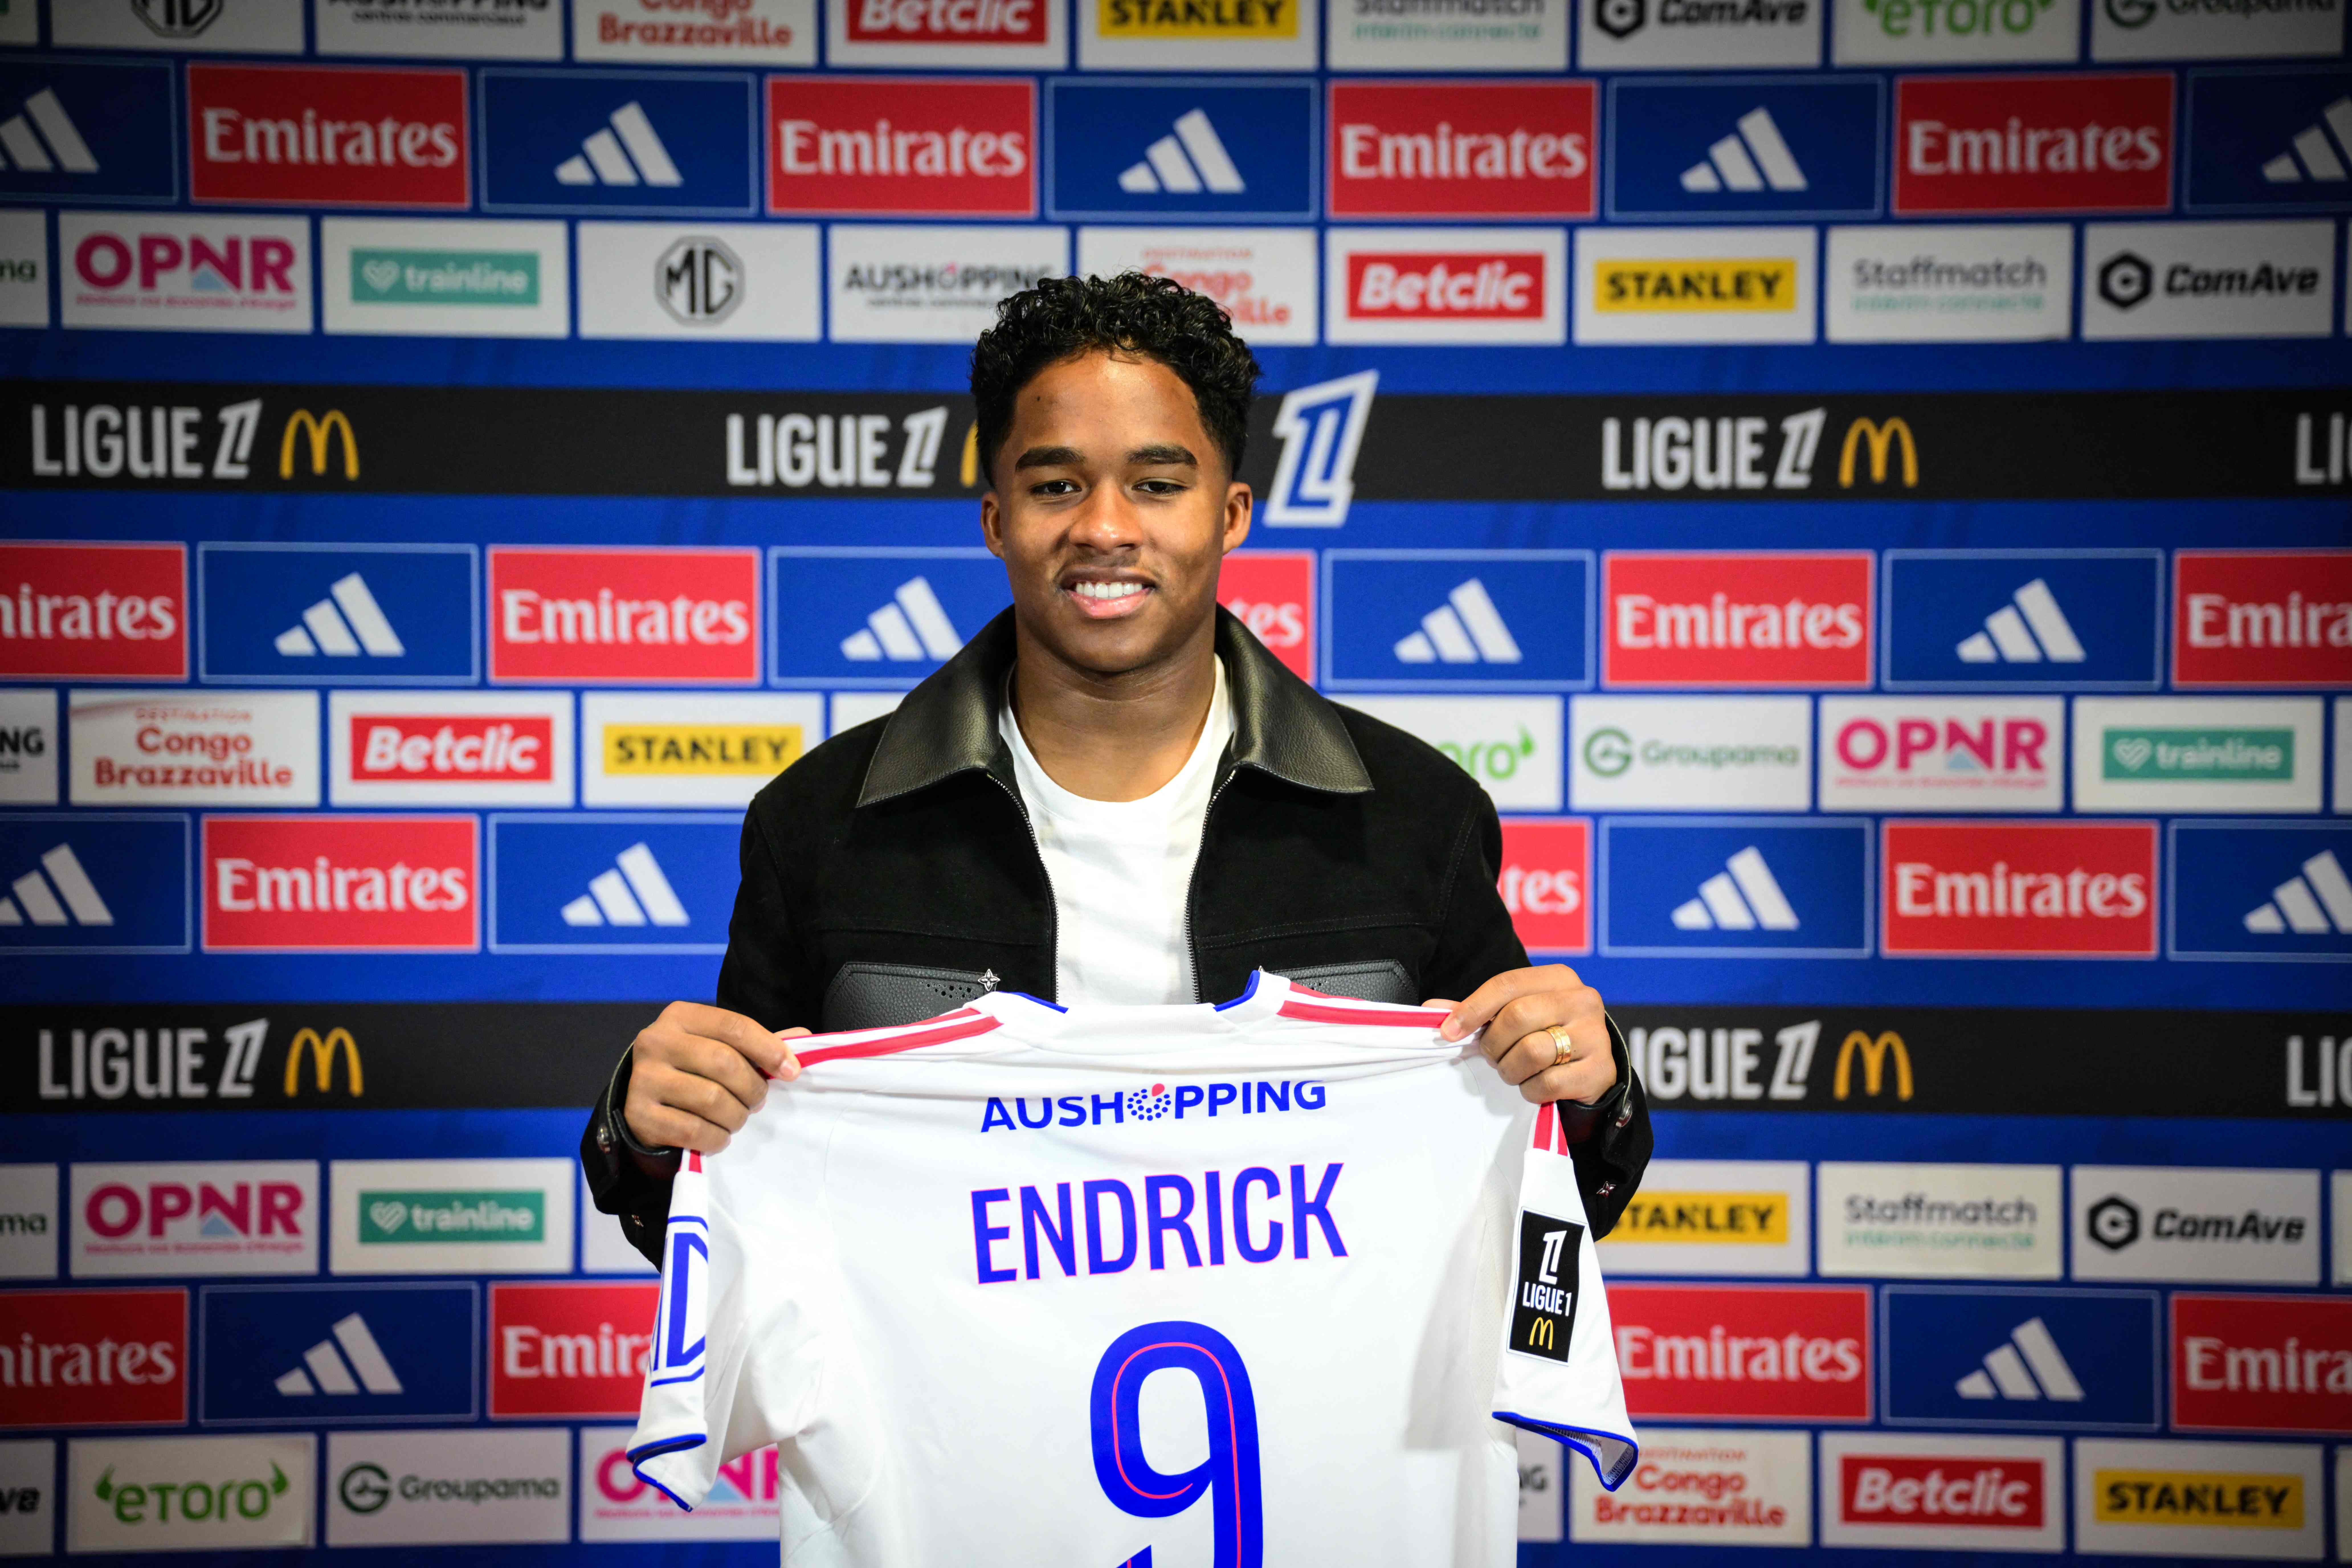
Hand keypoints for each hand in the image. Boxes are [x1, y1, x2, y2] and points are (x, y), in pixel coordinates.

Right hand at [623, 1001, 807, 1155]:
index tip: (791, 1072)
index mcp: (680, 1016)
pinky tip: (719, 1135)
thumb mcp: (720, 1046)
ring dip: (736, 1116)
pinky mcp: (638, 1114)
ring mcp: (643, 1078)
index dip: (770, 1049)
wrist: (645, 1098)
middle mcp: (656, 1041)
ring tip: (737, 1118)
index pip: (735, 1027)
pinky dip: (716, 1138)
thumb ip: (758, 1043)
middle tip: (758, 1101)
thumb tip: (805, 1037)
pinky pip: (693, 1130)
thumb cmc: (693, 1068)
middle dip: (753, 1088)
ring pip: (711, 1099)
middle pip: (725, 1064)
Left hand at [1425, 965, 1613, 1105]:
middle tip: (1493, 1055)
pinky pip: (1548, 1083)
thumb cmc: (1548, 1034)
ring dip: (1511, 1069)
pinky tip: (1535, 1084)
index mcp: (1559, 978)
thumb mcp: (1517, 1015)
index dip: (1473, 1008)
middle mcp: (1582, 1001)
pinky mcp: (1599, 1070)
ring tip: (1514, 1069)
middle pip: (1516, 1016)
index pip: (1507, 984)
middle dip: (1494, 1043)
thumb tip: (1431, 1008)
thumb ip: (1478, 1011)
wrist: (1593, 1067)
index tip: (1449, 1031)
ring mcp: (1595, 1036)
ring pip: (1532, 1051)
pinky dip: (1531, 1089)